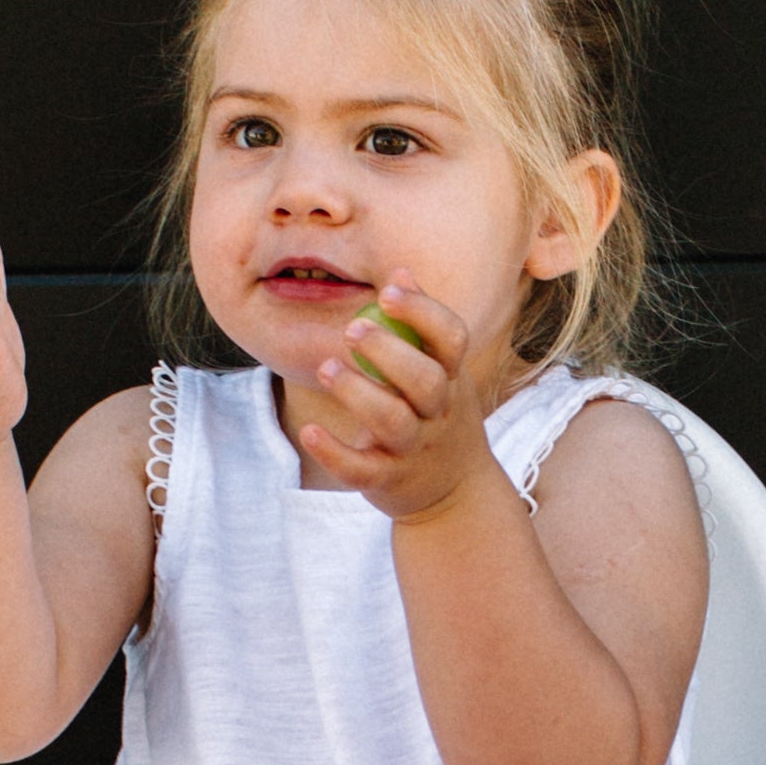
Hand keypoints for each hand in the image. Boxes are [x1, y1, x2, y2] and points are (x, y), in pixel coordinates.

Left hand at [298, 275, 496, 521]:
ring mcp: (414, 449)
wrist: (455, 494)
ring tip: (327, 368)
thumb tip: (400, 270)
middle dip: (390, 352)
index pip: (450, 340)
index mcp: (451, 379)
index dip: (424, 313)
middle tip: (352, 329)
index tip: (389, 292)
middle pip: (425, 381)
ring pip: (393, 422)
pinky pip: (361, 469)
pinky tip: (310, 432)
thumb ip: (421, 325)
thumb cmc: (437, 417)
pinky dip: (335, 452)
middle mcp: (438, 414)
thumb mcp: (442, 372)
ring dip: (359, 394)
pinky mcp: (387, 480)